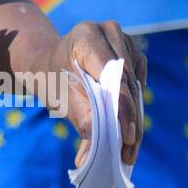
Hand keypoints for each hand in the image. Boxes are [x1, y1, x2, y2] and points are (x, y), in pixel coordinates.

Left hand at [42, 20, 146, 167]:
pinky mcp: (133, 53)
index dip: (122, 110)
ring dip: (134, 120)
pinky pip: (138, 86)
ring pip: (135, 88)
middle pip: (127, 84)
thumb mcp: (59, 95)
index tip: (126, 139)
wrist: (49, 63)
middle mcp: (109, 32)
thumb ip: (81, 116)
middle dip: (128, 122)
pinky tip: (128, 133)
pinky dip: (134, 110)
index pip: (113, 77)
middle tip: (127, 155)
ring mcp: (124, 40)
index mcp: (87, 36)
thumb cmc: (51, 78)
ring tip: (128, 151)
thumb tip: (94, 148)